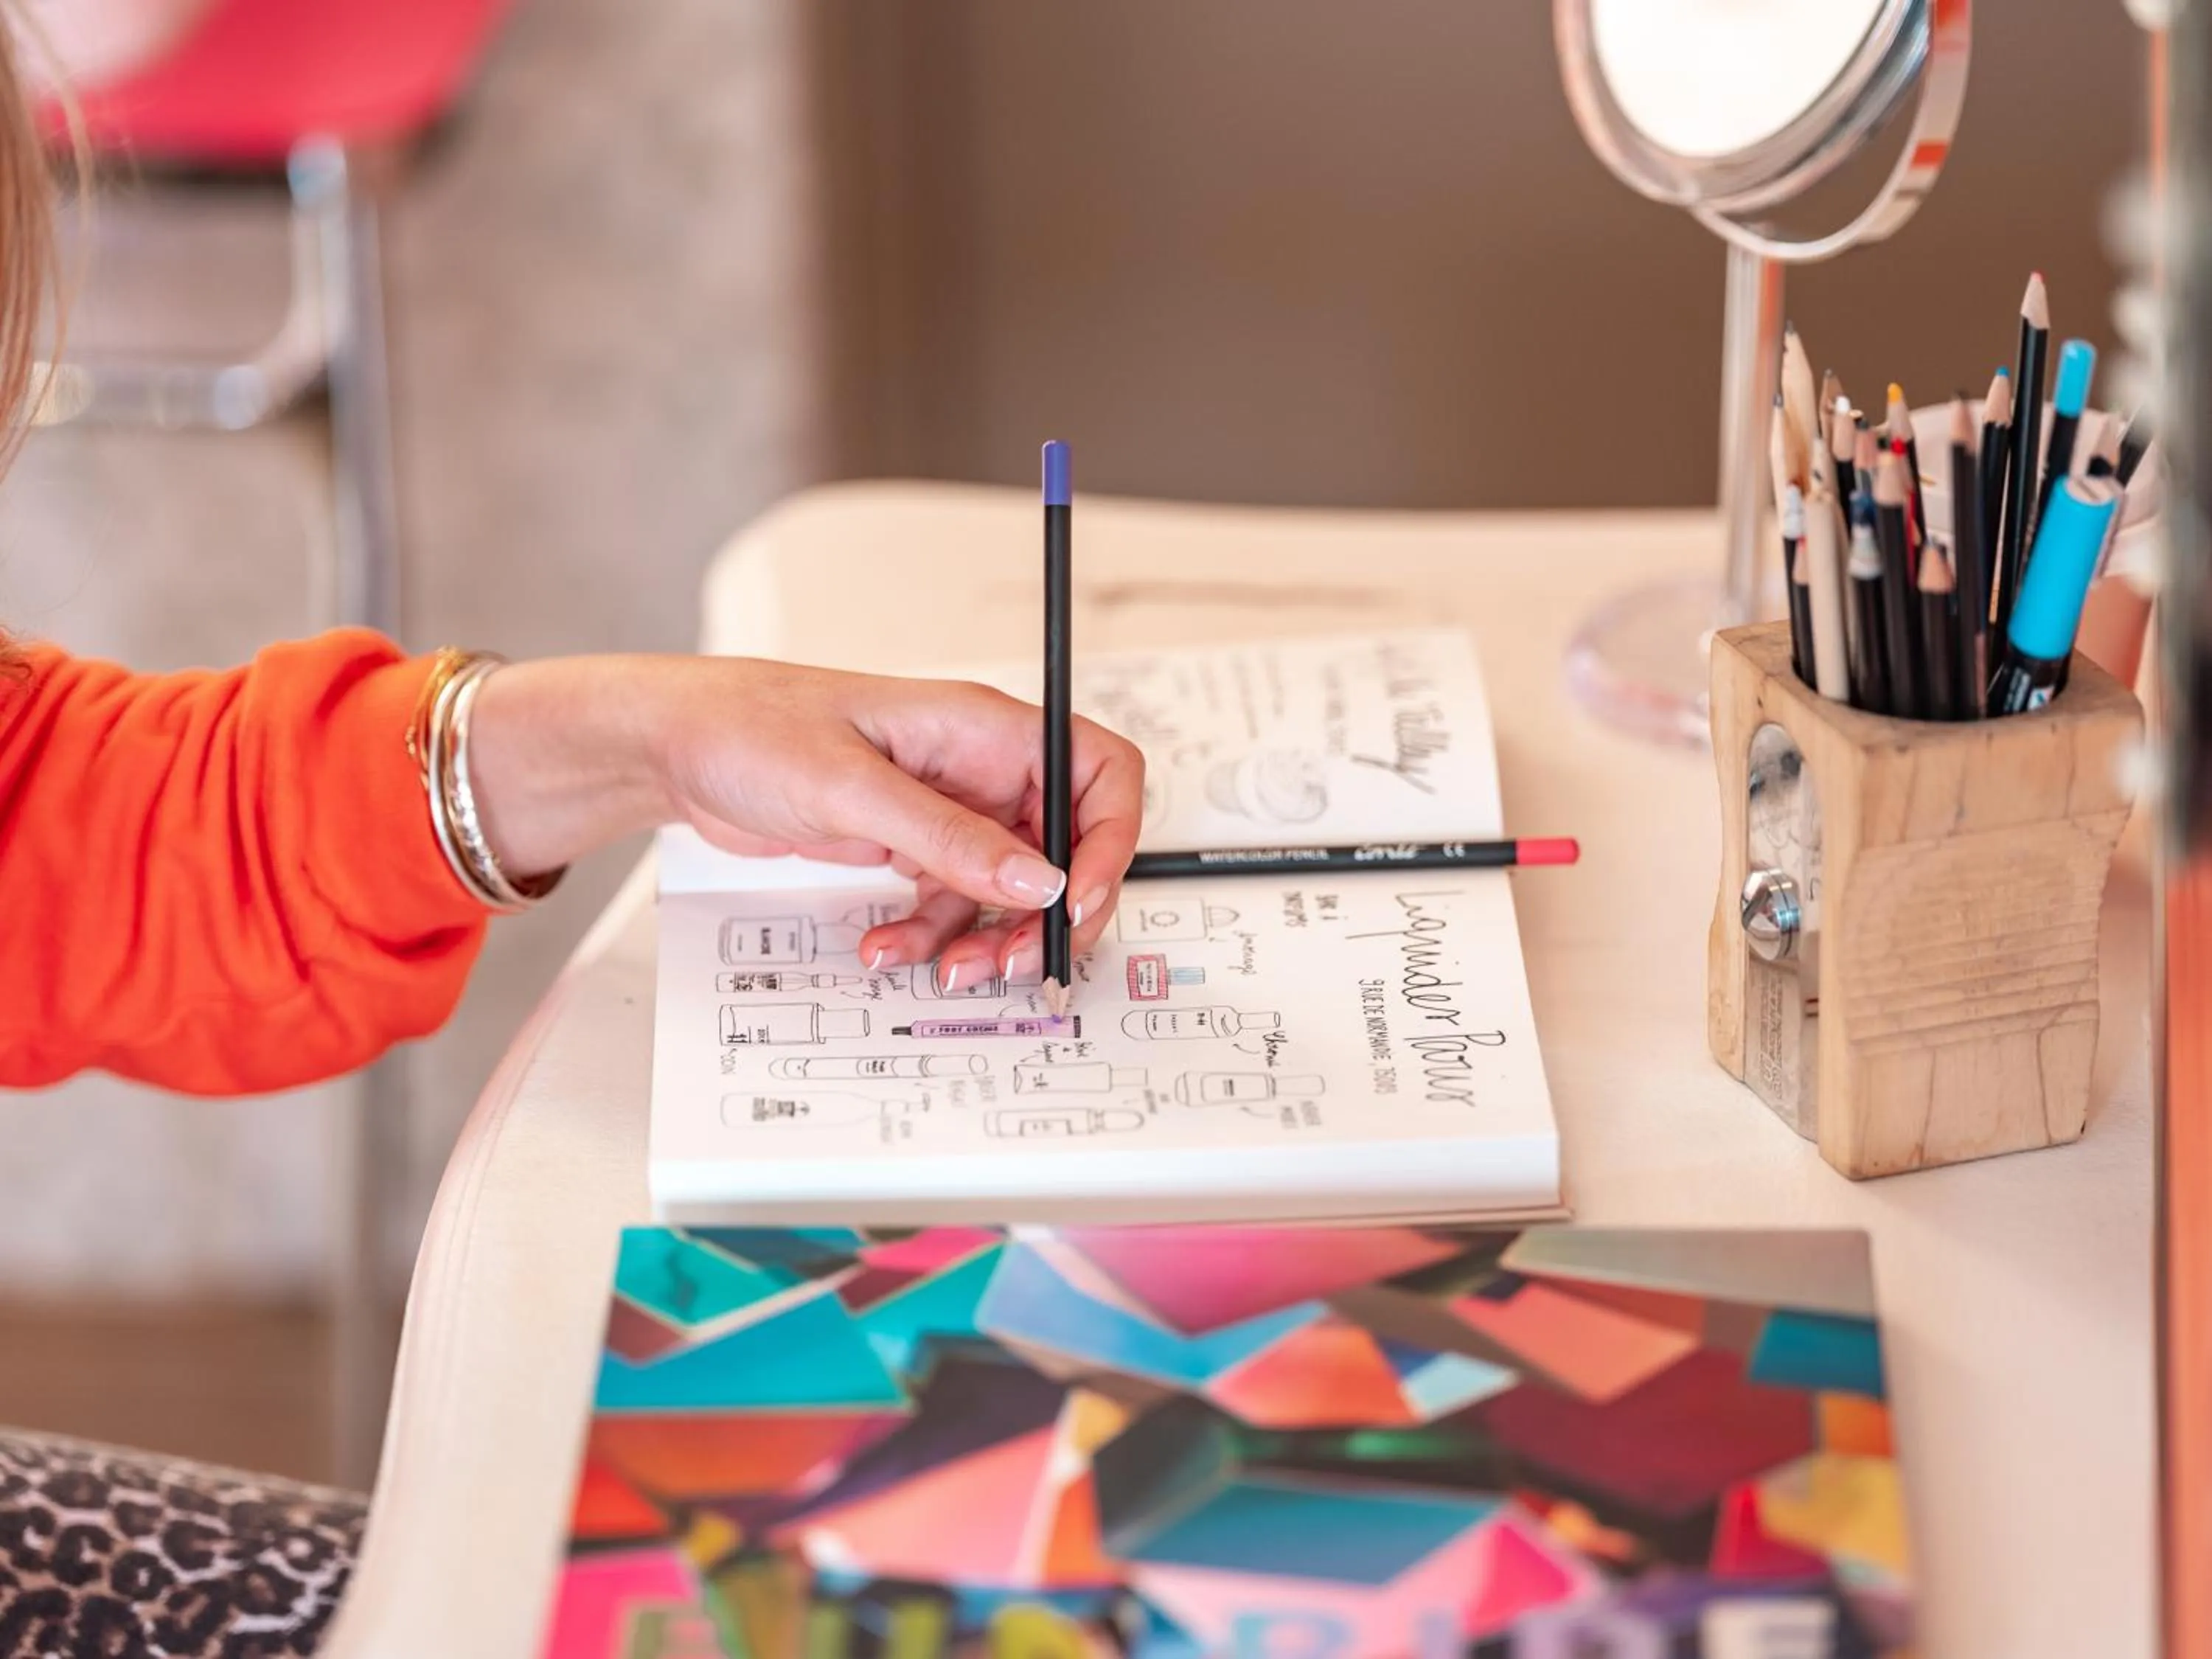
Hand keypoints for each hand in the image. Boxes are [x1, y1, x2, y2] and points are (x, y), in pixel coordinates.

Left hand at [467, 655, 1145, 985]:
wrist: (679, 747)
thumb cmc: (752, 726)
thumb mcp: (851, 786)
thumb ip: (947, 835)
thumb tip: (1035, 877)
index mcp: (983, 728)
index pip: (1097, 771)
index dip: (1108, 839)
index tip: (1076, 900)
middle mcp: (976, 767)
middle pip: (1064, 846)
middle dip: (1045, 912)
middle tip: (1018, 960)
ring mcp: (945, 809)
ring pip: (1007, 889)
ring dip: (985, 938)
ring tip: (946, 968)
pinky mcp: (910, 843)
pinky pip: (950, 903)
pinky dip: (929, 937)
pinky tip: (888, 948)